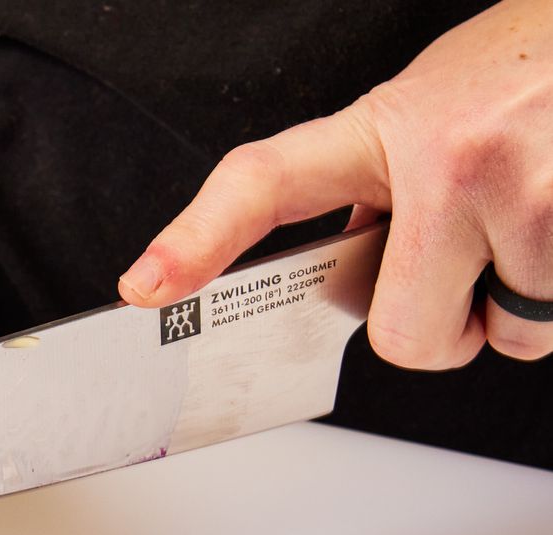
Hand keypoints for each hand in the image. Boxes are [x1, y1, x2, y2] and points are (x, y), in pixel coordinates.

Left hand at [118, 0, 552, 367]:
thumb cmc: (530, 72)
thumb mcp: (431, 108)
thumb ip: (375, 182)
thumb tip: (346, 264)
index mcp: (385, 129)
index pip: (264, 185)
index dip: (196, 240)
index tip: (146, 287)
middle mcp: (450, 159)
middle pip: (404, 338)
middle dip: (442, 326)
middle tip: (469, 265)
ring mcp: (528, 193)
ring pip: (503, 339)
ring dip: (519, 303)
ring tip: (537, 216)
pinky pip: (551, 328)